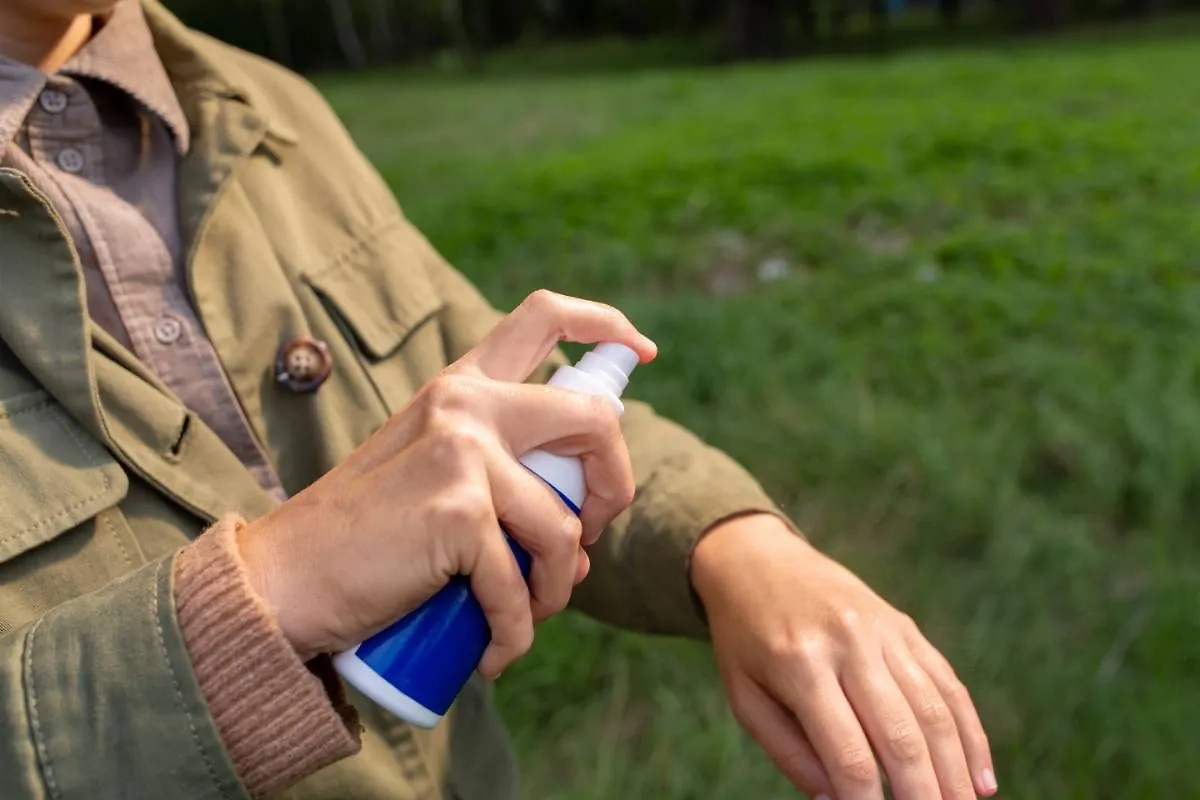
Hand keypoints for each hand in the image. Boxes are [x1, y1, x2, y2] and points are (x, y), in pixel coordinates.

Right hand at [237, 290, 655, 675]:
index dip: (607, 325)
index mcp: (460, 385)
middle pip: (594, 419)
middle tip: (590, 536)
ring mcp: (462, 452)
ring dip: (559, 587)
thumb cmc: (362, 539)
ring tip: (529, 615)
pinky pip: (520, 586)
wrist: (285, 579)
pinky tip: (497, 654)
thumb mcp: (431, 475)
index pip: (544, 317)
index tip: (643, 352)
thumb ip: (496, 478)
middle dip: (615, 485)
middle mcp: (464, 403)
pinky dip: (517, 632)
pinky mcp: (458, 512)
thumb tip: (578, 540)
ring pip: (564, 526)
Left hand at [692, 515, 995, 799]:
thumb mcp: (746, 698)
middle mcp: (849, 643)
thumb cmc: (745, 641)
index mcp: (800, 665)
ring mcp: (883, 630)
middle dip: (925, 795)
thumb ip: (790, 754)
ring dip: (956, 773)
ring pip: (935, 712)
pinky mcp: (903, 626)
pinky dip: (970, 733)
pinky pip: (947, 683)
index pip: (848, 753)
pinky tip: (980, 778)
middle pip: (902, 736)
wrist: (756, 560)